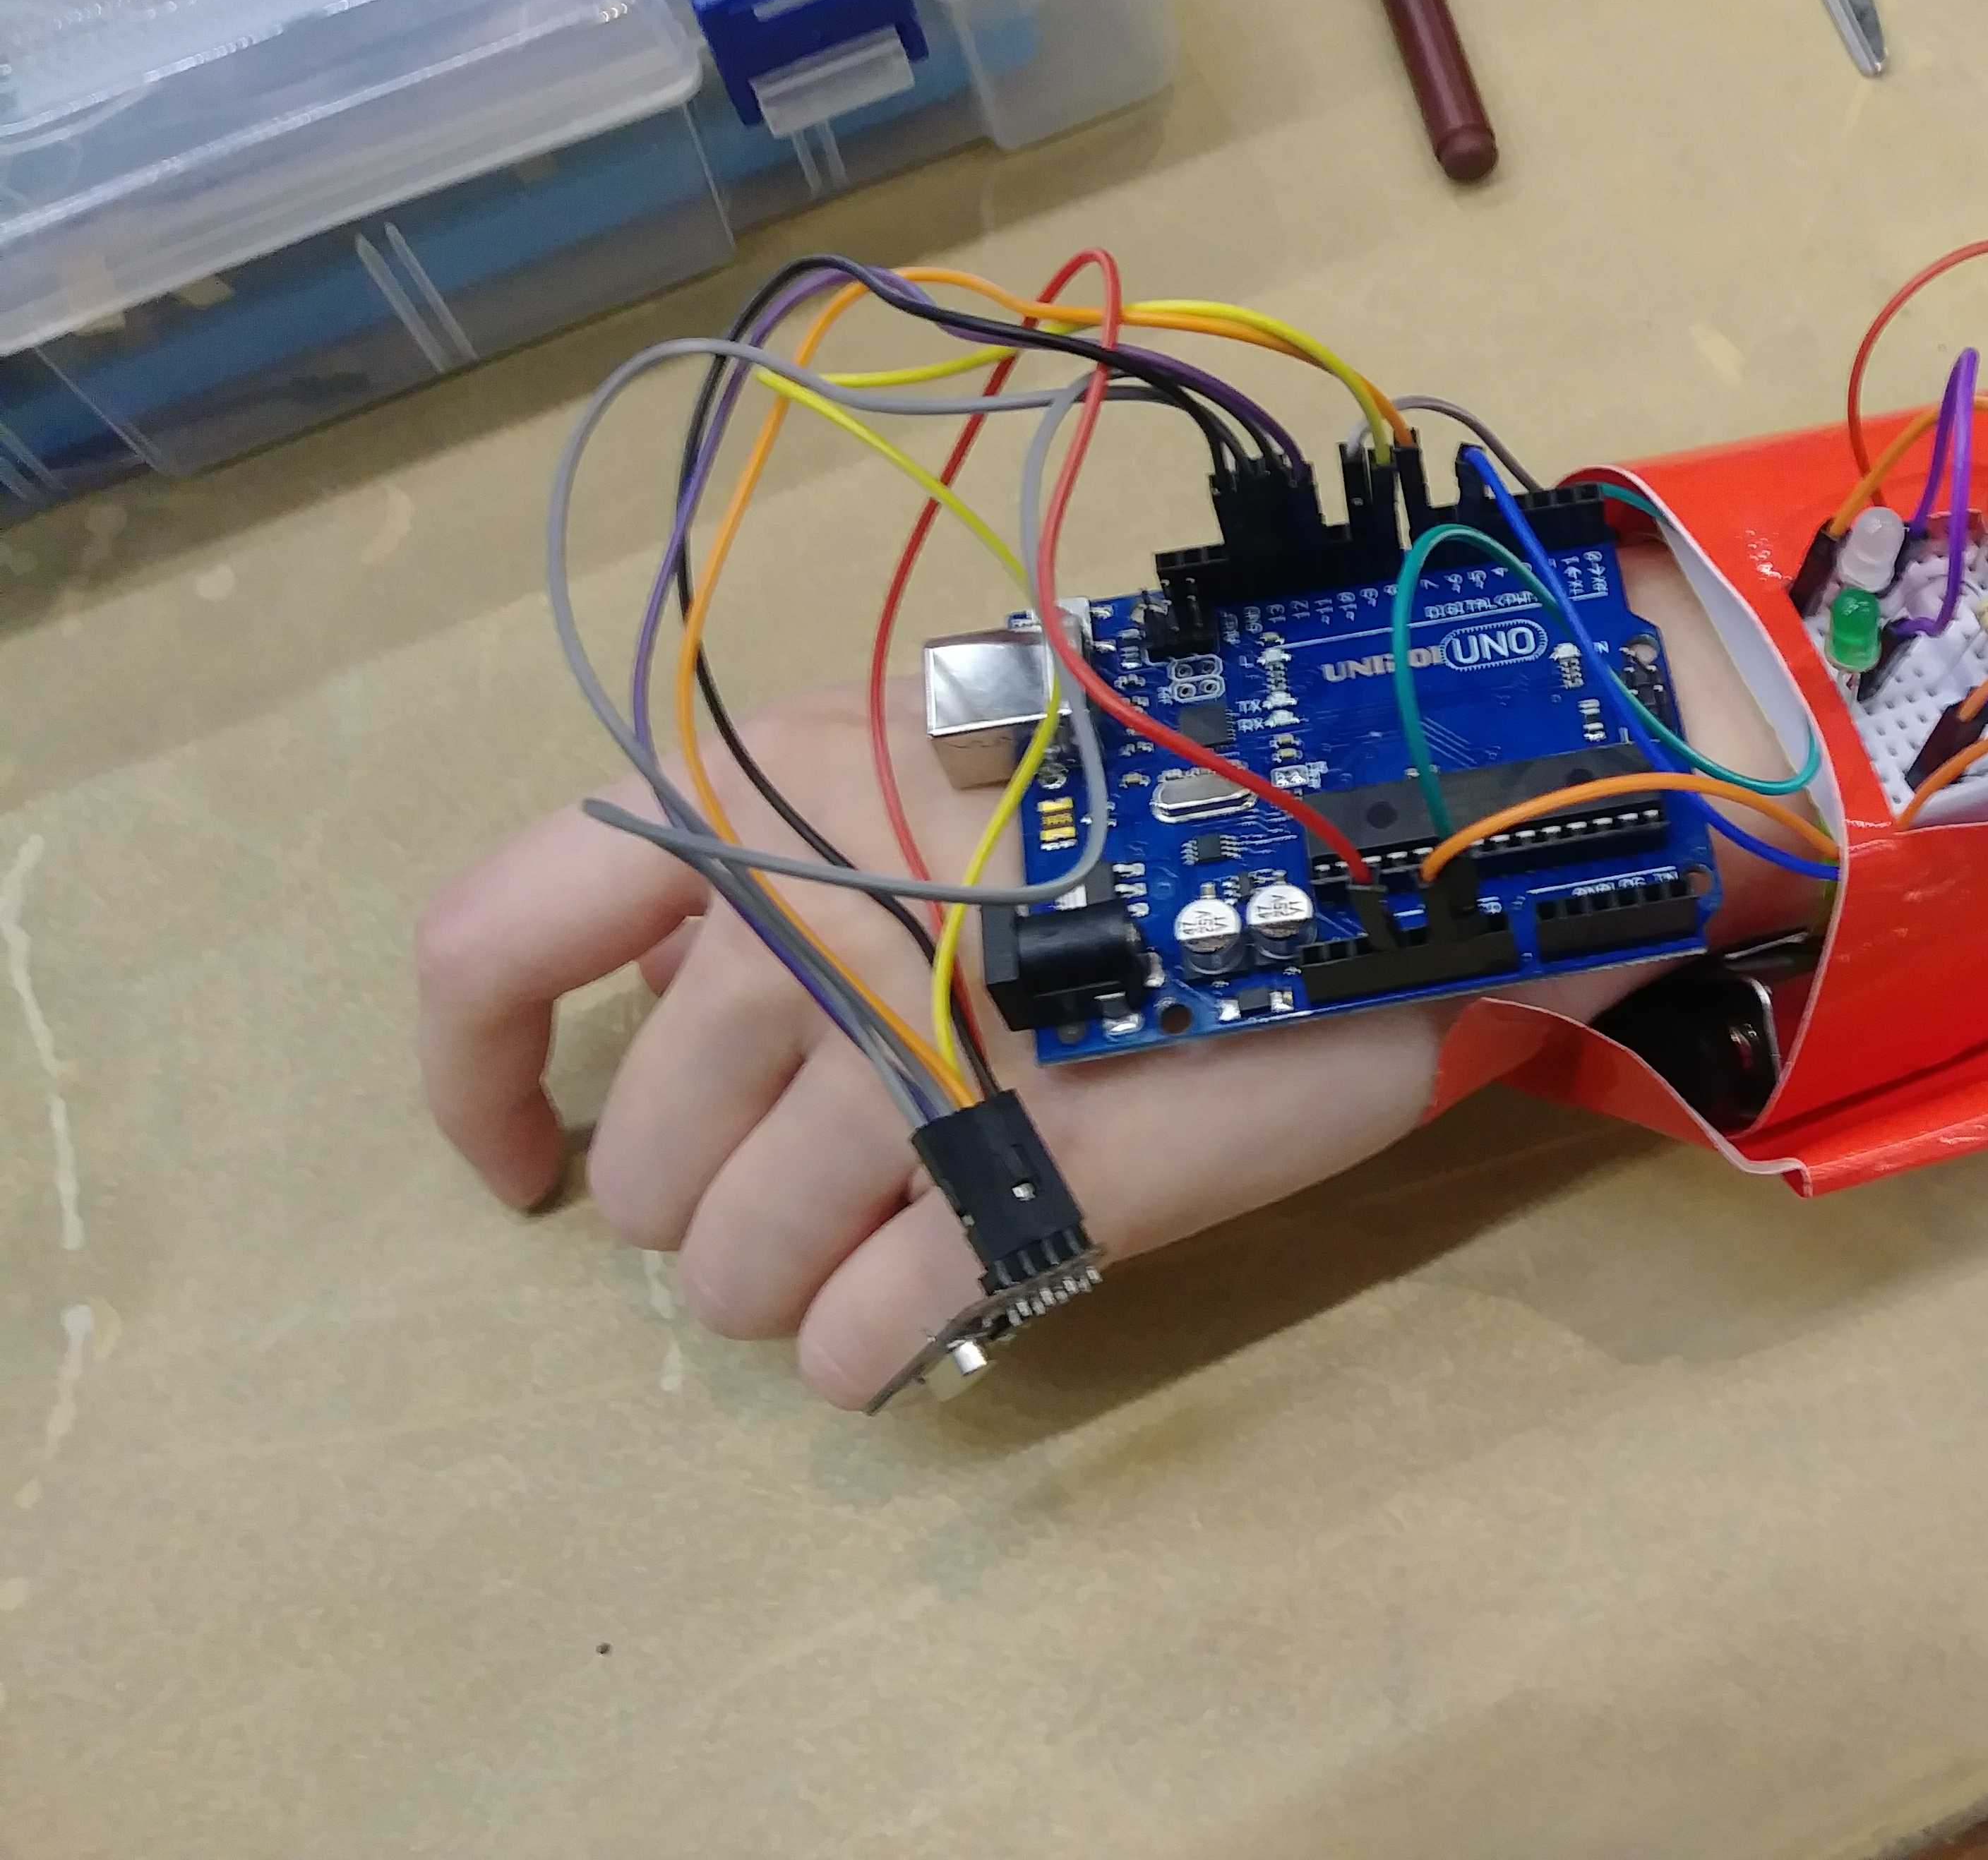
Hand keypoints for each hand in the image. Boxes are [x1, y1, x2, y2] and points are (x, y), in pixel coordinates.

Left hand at [415, 551, 1809, 1408]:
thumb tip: (672, 1008)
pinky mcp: (1015, 1201)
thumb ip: (784, 866)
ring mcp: (907, 1069)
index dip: (470, 1084)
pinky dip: (876, 1347)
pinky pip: (847, 1346)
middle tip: (836, 1178)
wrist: (1392, 848)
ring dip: (796, 1288)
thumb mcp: (936, 765)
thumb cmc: (1163, 804)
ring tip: (906, 1234)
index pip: (492, 941)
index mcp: (768, 797)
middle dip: (711, 1203)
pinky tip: (950, 1294)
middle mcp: (806, 925)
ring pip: (726, 1280)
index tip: (527, 1167)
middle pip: (640, 1168)